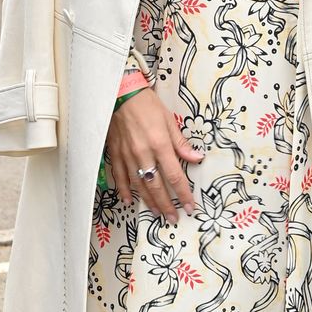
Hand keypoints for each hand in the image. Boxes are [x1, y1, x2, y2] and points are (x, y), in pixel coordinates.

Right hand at [104, 87, 203, 223]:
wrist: (121, 93)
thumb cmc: (147, 104)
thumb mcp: (169, 120)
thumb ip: (181, 143)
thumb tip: (197, 158)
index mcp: (159, 144)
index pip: (174, 175)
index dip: (183, 193)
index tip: (190, 206)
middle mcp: (143, 153)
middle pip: (156, 185)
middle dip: (166, 204)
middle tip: (174, 217)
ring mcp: (127, 155)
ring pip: (138, 184)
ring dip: (148, 201)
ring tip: (157, 213)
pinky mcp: (115, 153)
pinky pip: (119, 176)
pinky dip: (124, 189)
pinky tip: (128, 200)